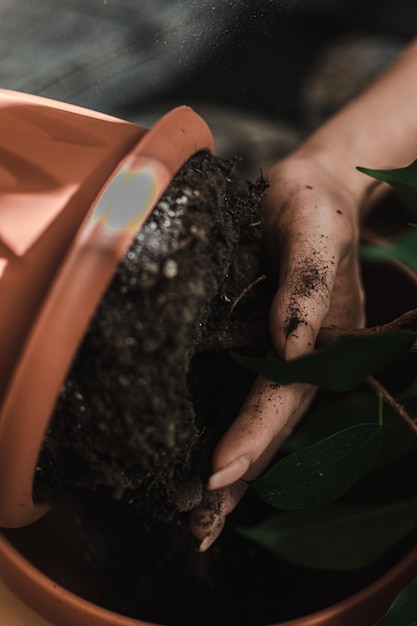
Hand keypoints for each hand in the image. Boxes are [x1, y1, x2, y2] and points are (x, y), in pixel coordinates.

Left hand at [190, 152, 365, 550]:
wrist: (306, 192)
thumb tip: (292, 346)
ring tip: (198, 524)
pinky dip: (222, 437)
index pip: (284, 398)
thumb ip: (306, 285)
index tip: (218, 474)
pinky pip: (241, 400)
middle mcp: (303, 360)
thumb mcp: (314, 231)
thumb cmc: (313, 207)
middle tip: (200, 531)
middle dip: (238, 481)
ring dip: (231, 478)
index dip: (253, 436)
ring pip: (256, 427)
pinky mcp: (256, 347)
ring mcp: (280, 359)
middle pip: (270, 430)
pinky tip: (200, 470)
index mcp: (323, 341)